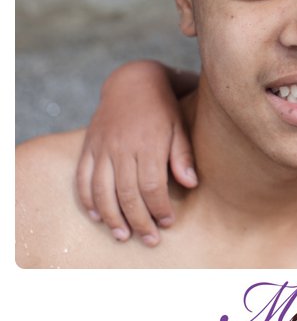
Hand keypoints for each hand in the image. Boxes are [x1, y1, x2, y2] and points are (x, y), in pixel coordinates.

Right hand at [75, 61, 197, 245]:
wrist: (132, 80)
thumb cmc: (163, 106)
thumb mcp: (179, 125)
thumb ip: (183, 155)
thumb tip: (191, 184)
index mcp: (148, 141)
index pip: (152, 185)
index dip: (159, 208)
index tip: (167, 222)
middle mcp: (122, 146)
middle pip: (127, 193)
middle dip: (139, 221)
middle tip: (150, 239)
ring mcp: (102, 147)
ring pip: (102, 191)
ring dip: (112, 217)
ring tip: (123, 235)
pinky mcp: (88, 146)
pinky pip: (82, 178)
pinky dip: (88, 200)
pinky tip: (98, 217)